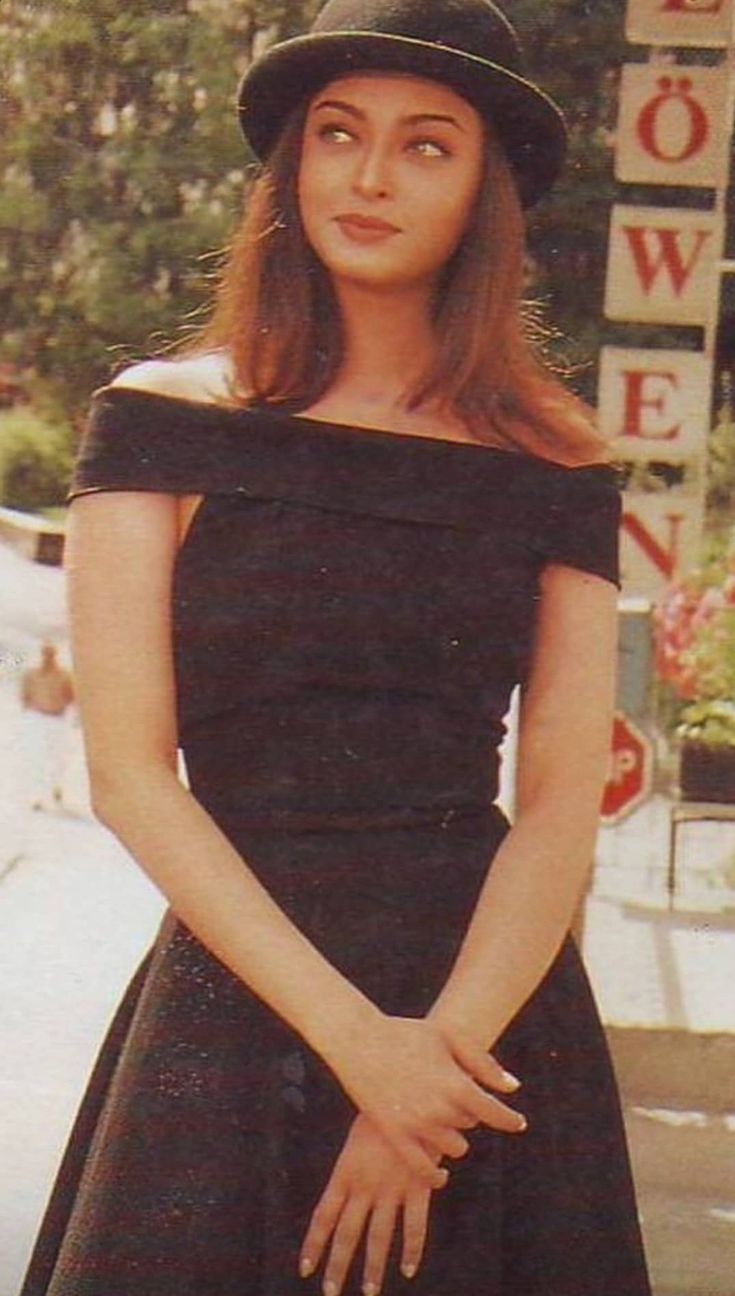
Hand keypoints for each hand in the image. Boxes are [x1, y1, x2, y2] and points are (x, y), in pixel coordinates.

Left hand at [299, 1114, 437, 1295]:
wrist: (410, 1094)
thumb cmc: (380, 1110)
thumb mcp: (357, 1139)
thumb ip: (353, 1168)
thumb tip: (345, 1192)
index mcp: (345, 1173)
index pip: (323, 1216)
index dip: (314, 1244)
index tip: (305, 1268)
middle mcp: (365, 1186)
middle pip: (347, 1234)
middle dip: (338, 1266)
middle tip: (330, 1292)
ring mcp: (392, 1189)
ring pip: (379, 1238)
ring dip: (373, 1267)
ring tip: (368, 1291)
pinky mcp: (418, 1187)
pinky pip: (415, 1227)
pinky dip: (412, 1250)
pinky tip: (408, 1269)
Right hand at [327, 1014, 524, 1187]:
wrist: (359, 1040)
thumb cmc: (406, 1033)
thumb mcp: (448, 1037)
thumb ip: (483, 1063)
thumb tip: (514, 1088)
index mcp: (456, 1084)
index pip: (496, 1115)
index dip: (511, 1120)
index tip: (518, 1123)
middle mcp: (440, 1110)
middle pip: (471, 1125)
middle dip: (469, 1113)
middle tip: (454, 1098)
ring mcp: (417, 1126)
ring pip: (454, 1148)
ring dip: (454, 1137)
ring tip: (442, 1121)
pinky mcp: (395, 1136)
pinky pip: (423, 1169)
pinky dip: (435, 1176)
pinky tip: (440, 1175)